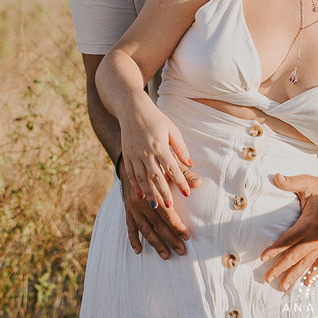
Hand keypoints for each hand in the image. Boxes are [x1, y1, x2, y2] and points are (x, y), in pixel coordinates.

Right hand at [118, 91, 195, 209]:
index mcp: (160, 145)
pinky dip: (135, 186)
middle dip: (164, 193)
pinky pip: (130, 174)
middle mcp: (146, 152)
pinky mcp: (126, 155)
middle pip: (156, 177)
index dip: (180, 182)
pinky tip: (140, 196)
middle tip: (170, 207)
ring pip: (142, 179)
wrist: (132, 109)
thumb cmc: (156, 119)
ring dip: (149, 193)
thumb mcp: (172, 130)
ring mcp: (134, 155)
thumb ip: (181, 148)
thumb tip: (191, 165)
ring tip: (156, 206)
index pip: (172, 168)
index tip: (187, 193)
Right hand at [118, 158, 200, 258]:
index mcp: (154, 190)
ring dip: (155, 243)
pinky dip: (133, 238)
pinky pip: (129, 225)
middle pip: (158, 224)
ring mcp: (133, 205)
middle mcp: (142, 200)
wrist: (132, 155)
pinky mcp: (127, 207)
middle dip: (170, 238)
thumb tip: (199, 183)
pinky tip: (139, 250)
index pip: (167, 213)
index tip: (188, 235)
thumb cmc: (155, 160)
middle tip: (182, 250)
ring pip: (145, 228)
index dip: (177, 225)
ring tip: (166, 255)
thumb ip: (184, 173)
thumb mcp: (170, 162)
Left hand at [260, 171, 317, 290]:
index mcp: (310, 222)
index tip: (263, 258)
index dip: (275, 249)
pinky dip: (314, 272)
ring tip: (283, 286)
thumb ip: (290, 182)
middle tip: (267, 278)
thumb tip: (276, 176)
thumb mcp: (306, 182)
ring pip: (307, 262)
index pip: (288, 239)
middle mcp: (317, 236)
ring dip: (294, 274)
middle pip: (295, 255)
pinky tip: (308, 283)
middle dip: (280, 267)